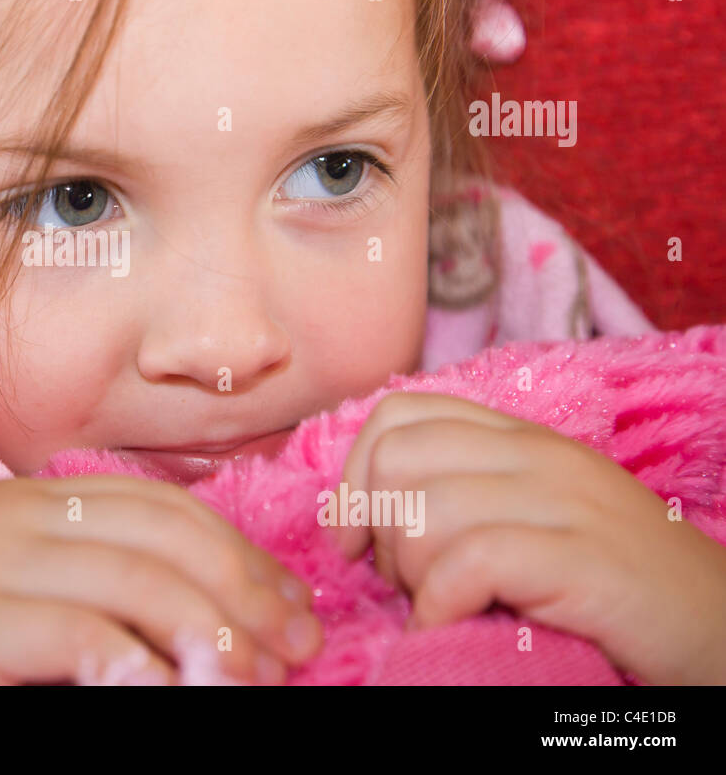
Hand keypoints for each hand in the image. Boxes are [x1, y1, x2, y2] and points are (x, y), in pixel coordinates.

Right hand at [0, 475, 321, 683]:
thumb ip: (34, 572)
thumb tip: (130, 621)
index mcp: (16, 501)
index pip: (157, 507)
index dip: (234, 552)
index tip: (279, 606)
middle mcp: (13, 520)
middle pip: (166, 536)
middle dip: (246, 588)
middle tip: (295, 647)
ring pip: (136, 580)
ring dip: (210, 629)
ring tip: (251, 677)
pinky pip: (71, 633)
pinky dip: (130, 660)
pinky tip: (164, 690)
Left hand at [334, 392, 725, 684]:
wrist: (723, 630)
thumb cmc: (612, 589)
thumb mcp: (531, 520)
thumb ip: (462, 497)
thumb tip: (362, 516)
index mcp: (521, 439)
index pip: (400, 414)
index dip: (356, 478)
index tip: (357, 542)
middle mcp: (540, 456)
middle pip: (396, 458)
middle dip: (378, 530)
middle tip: (408, 583)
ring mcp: (565, 501)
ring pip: (423, 510)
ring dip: (410, 574)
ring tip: (441, 607)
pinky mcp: (583, 559)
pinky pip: (468, 563)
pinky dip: (438, 607)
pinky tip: (450, 628)